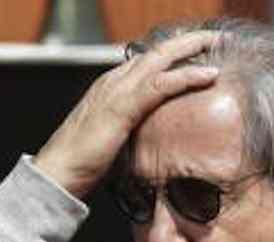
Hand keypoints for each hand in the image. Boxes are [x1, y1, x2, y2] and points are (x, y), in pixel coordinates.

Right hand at [35, 32, 219, 197]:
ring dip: (191, 48)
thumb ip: (133, 129)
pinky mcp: (122, 108)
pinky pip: (160, 85)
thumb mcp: (115, 139)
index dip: (174, 53)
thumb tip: (156, 139)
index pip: (147, 61)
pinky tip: (208, 74)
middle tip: (214, 37)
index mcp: (111, 87)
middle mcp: (113, 82)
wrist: (58, 173)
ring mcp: (116, 91)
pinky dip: (186, 76)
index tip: (200, 50)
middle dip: (187, 41)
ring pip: (160, 59)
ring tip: (215, 42)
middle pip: (156, 52)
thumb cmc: (84, 162)